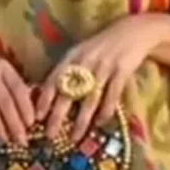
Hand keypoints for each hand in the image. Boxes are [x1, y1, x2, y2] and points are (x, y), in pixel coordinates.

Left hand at [35, 15, 166, 143]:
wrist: (132, 31)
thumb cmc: (102, 46)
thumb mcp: (81, 53)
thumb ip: (67, 70)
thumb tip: (50, 94)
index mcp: (72, 56)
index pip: (53, 79)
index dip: (44, 99)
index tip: (37, 117)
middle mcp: (85, 61)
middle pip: (68, 92)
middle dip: (58, 116)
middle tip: (50, 135)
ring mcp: (104, 66)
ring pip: (89, 98)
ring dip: (81, 120)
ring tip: (74, 137)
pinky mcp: (122, 70)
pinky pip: (112, 95)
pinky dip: (105, 111)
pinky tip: (100, 123)